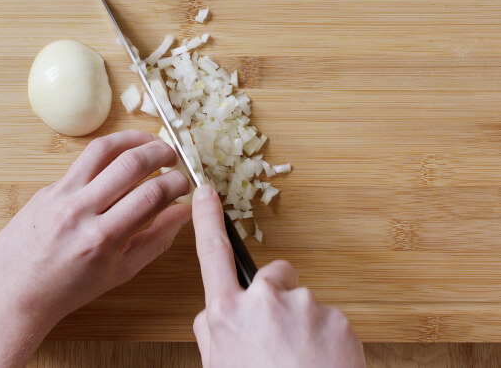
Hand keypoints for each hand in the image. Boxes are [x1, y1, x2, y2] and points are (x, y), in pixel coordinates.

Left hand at [0, 130, 190, 367]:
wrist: (15, 293)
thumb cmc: (71, 289)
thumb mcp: (122, 272)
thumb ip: (157, 239)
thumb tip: (185, 212)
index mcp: (103, 238)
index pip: (151, 195)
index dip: (176, 183)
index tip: (184, 183)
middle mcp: (81, 210)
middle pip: (130, 163)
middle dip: (161, 152)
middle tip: (173, 156)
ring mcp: (60, 195)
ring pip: (103, 149)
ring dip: (134, 139)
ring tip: (151, 143)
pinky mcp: (48, 187)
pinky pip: (83, 160)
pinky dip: (109, 153)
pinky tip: (122, 158)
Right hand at [191, 185, 365, 367]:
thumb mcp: (218, 367)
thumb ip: (211, 333)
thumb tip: (210, 310)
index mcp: (227, 313)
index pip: (211, 254)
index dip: (206, 220)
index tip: (205, 191)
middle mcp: (264, 301)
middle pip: (273, 275)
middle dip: (276, 295)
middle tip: (278, 338)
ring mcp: (304, 306)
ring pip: (303, 301)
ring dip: (302, 323)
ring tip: (301, 362)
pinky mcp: (337, 319)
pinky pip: (328, 318)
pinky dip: (325, 338)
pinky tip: (320, 365)